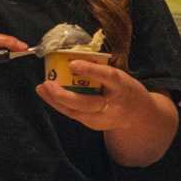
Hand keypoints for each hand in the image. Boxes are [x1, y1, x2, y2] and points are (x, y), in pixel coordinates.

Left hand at [35, 59, 158, 135]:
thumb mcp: (120, 76)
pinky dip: (58, 104)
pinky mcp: (93, 125)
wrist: (138, 115)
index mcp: (122, 86)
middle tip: (48, 83)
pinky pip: (72, 114)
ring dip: (55, 100)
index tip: (72, 64)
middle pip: (86, 103)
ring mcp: (102, 118)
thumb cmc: (125, 89)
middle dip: (64, 95)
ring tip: (42, 88)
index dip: (90, 70)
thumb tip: (74, 56)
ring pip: (75, 112)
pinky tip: (47, 94)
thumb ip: (100, 70)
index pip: (107, 77)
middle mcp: (112, 105)